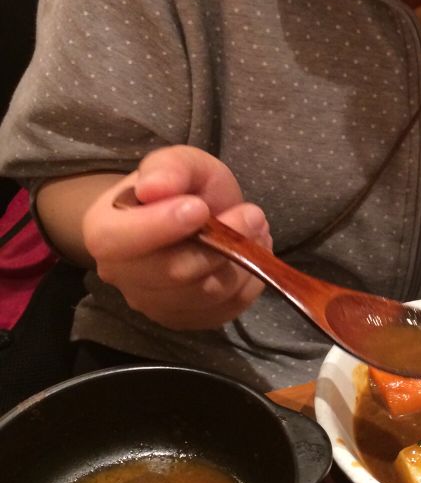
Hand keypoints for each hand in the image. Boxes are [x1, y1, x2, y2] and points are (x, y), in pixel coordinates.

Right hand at [83, 146, 271, 329]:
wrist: (191, 218)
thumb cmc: (182, 189)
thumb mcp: (181, 162)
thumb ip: (169, 168)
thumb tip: (154, 187)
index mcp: (105, 230)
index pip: (118, 241)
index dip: (161, 226)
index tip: (199, 208)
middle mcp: (120, 275)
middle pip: (172, 272)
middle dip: (220, 242)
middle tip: (251, 214)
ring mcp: (152, 304)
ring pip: (206, 293)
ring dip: (241, 260)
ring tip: (253, 230)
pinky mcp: (185, 320)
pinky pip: (227, 308)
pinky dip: (248, 281)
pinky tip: (248, 255)